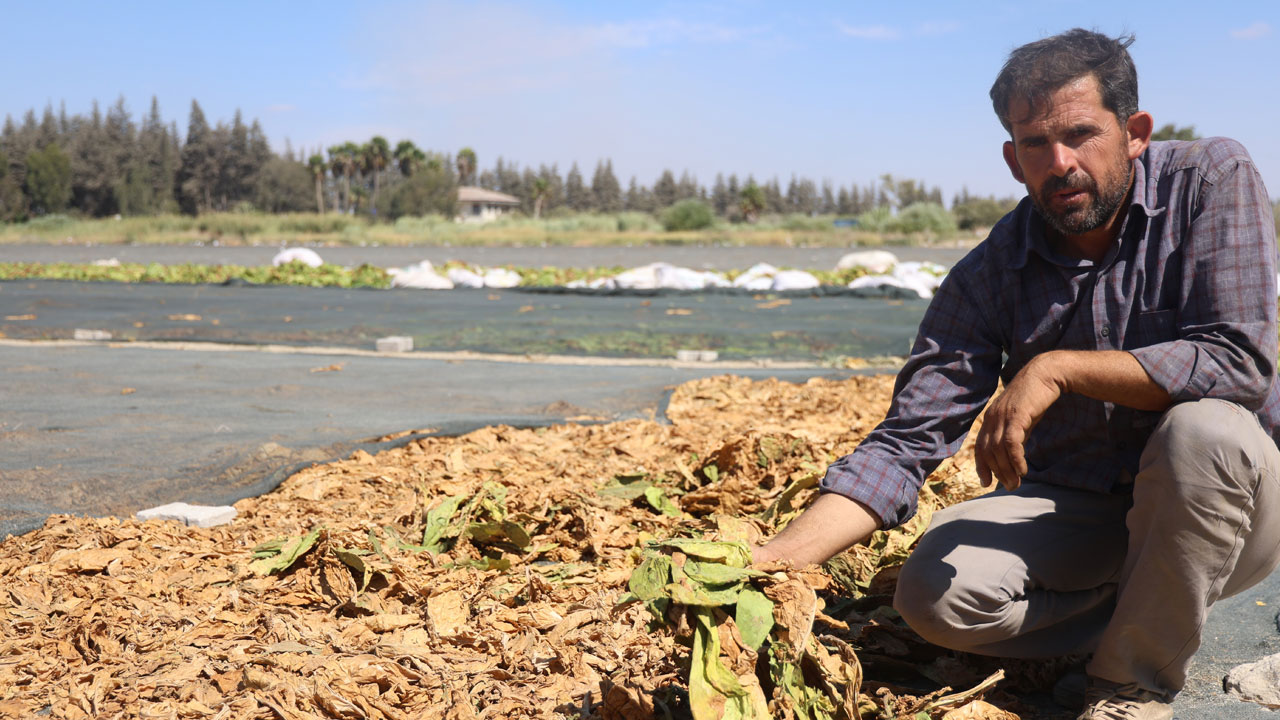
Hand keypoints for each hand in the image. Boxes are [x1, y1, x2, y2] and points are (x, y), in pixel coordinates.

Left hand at [976, 356, 1061, 490]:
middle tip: (1009, 487)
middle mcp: (992, 418)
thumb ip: (1014, 435)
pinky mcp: (1016, 415)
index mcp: (990, 418)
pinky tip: (1022, 470)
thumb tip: (1012, 456)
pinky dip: (1015, 459)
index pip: (980, 447)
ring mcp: (1003, 416)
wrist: (1046, 374)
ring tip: (1016, 483)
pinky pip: (1011, 442)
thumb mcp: (1020, 419)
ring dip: (1007, 470)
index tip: (986, 482)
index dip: (981, 466)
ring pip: (998, 450)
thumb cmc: (1034, 398)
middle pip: (988, 452)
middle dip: (997, 472)